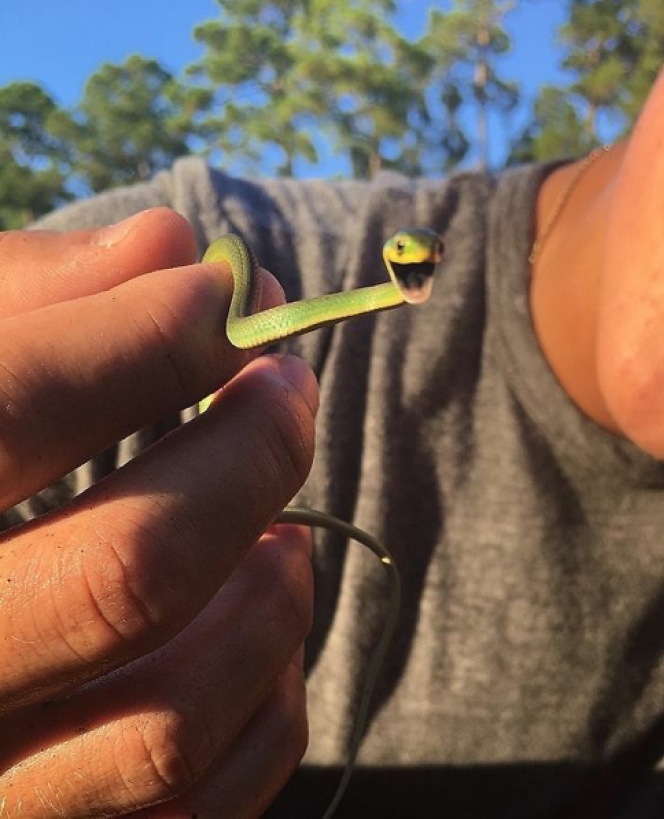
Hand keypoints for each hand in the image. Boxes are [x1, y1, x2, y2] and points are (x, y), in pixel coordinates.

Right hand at [0, 209, 317, 816]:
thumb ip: (23, 301)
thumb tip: (171, 245)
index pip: (9, 411)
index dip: (146, 334)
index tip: (223, 292)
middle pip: (131, 572)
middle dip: (251, 454)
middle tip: (290, 384)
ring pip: (175, 719)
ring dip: (272, 595)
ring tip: (286, 527)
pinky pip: (199, 805)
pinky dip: (265, 705)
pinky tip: (255, 624)